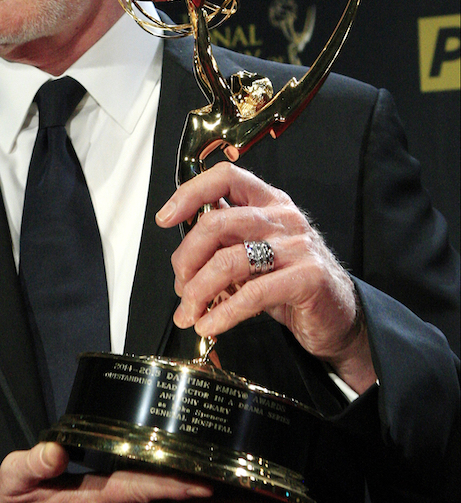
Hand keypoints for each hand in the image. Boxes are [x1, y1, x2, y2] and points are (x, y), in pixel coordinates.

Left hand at [155, 163, 375, 393]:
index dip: (189, 194)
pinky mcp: (308, 277)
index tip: (165, 219)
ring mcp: (297, 246)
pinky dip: (223, 313)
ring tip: (190, 313)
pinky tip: (210, 324)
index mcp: (268, 202)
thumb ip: (224, 245)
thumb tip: (182, 257)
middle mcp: (283, 217)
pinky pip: (252, 294)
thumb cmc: (291, 283)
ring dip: (199, 292)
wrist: (338, 316)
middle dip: (186, 258)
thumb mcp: (254, 255)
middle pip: (216, 222)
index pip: (225, 178)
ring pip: (228, 260)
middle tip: (179, 287)